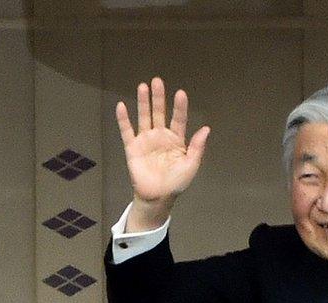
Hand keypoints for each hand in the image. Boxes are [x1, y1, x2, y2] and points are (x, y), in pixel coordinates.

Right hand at [116, 76, 209, 230]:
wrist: (157, 197)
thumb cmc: (176, 182)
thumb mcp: (191, 165)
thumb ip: (197, 147)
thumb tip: (206, 128)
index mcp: (176, 139)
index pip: (178, 119)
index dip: (179, 107)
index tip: (181, 93)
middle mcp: (160, 136)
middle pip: (159, 112)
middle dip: (158, 97)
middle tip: (157, 81)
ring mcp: (146, 140)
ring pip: (144, 117)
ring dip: (143, 102)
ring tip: (142, 86)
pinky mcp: (132, 148)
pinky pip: (127, 131)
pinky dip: (123, 119)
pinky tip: (121, 106)